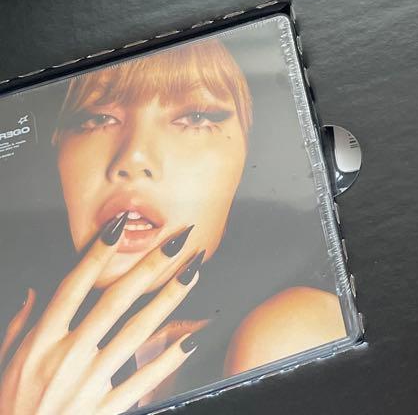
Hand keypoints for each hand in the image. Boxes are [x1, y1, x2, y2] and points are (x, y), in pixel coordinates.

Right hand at [0, 214, 204, 414]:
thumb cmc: (10, 408)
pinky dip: (167, 358)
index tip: (118, 227)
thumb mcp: (4, 364)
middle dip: (149, 268)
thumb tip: (33, 293)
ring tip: (193, 274)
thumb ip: (20, 326)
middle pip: (115, 303)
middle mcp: (66, 359)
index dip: (96, 256)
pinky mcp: (104, 410)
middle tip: (177, 241)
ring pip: (136, 333)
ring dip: (168, 300)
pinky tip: (190, 338)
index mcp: (41, 344)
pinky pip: (142, 379)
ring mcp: (88, 384)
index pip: (72, 288)